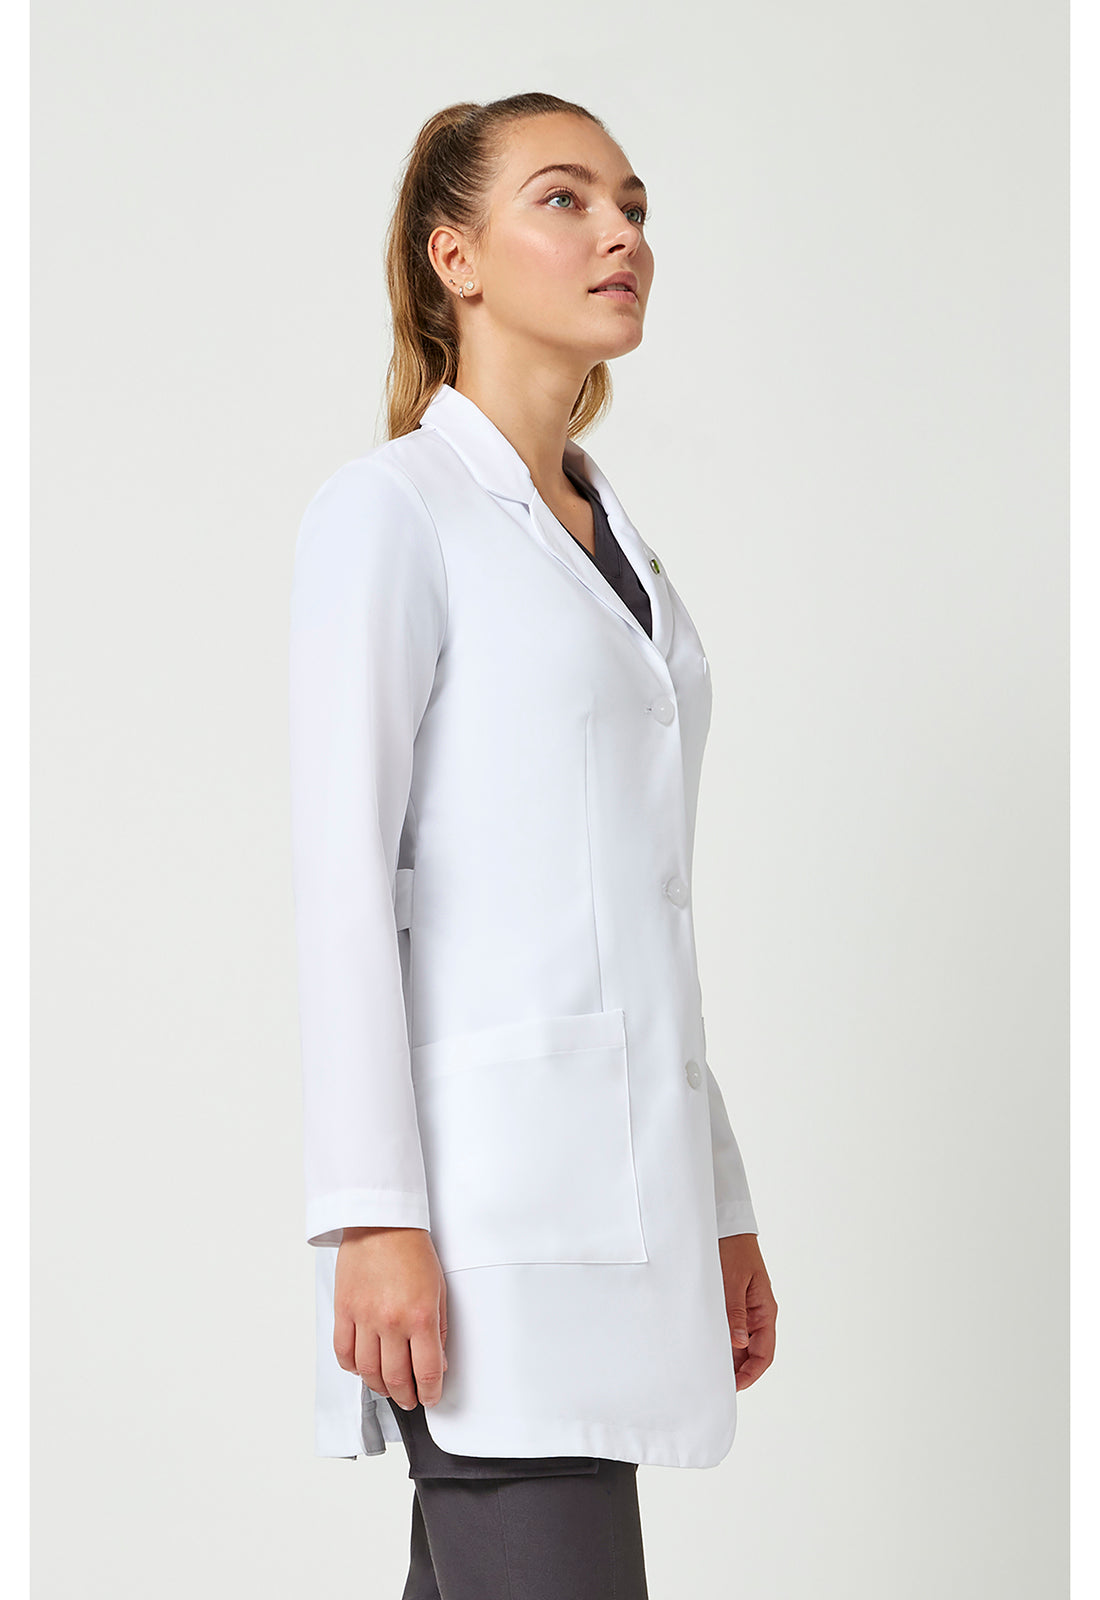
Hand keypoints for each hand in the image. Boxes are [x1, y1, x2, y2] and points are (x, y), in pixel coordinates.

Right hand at [333, 1226, 448, 1409]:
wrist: (381, 1222)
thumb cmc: (411, 1249)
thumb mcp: (439, 1289)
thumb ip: (440, 1330)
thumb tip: (438, 1362)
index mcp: (420, 1315)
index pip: (427, 1370)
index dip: (430, 1392)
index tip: (430, 1398)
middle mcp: (390, 1320)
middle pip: (396, 1378)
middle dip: (405, 1396)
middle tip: (410, 1399)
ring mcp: (364, 1317)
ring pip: (367, 1371)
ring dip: (380, 1387)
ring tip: (388, 1388)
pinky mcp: (344, 1310)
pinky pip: (343, 1352)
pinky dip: (352, 1367)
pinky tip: (362, 1367)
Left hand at [718, 1233, 776, 1390]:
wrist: (727, 1227)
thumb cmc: (733, 1250)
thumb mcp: (732, 1281)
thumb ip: (735, 1312)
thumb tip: (739, 1344)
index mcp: (765, 1310)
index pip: (764, 1353)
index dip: (751, 1373)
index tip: (734, 1386)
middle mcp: (758, 1314)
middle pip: (752, 1353)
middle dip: (738, 1371)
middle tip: (715, 1383)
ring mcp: (746, 1310)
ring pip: (740, 1344)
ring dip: (728, 1357)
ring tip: (708, 1370)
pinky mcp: (732, 1304)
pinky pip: (730, 1329)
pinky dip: (721, 1341)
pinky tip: (707, 1348)